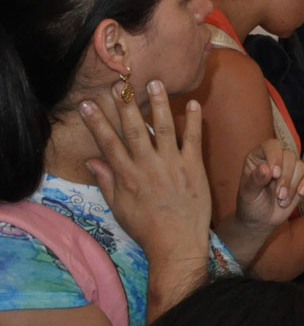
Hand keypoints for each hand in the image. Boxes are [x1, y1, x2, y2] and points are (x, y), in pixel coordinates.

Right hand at [79, 80, 211, 263]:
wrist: (177, 243)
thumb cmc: (147, 228)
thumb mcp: (119, 207)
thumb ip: (106, 181)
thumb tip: (91, 160)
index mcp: (127, 176)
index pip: (108, 143)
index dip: (96, 122)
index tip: (87, 104)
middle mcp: (148, 166)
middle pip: (134, 130)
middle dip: (125, 105)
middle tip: (119, 84)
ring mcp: (172, 165)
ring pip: (164, 128)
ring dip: (159, 104)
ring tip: (156, 82)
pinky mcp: (194, 167)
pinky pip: (193, 139)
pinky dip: (194, 121)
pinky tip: (193, 103)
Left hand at [239, 139, 303, 228]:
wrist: (262, 219)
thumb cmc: (251, 204)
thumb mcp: (248, 194)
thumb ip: (255, 180)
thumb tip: (265, 169)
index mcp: (259, 156)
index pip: (271, 145)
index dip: (275, 157)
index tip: (275, 175)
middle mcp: (276, 157)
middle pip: (289, 156)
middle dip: (286, 178)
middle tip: (279, 196)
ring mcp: (290, 166)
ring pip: (300, 165)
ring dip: (293, 186)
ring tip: (282, 201)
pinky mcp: (302, 175)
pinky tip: (300, 193)